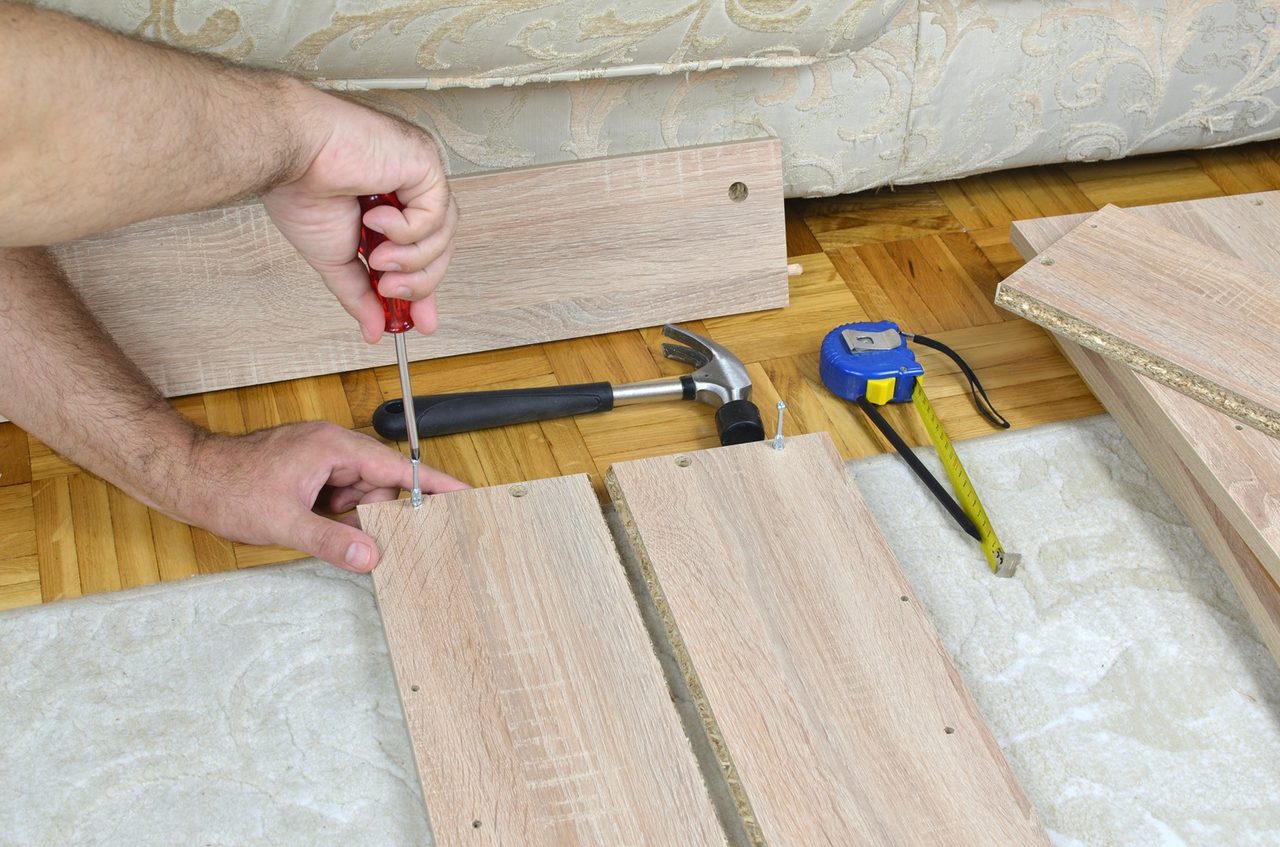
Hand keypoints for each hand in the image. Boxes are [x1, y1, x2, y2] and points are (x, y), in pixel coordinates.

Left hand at [183, 421, 467, 571]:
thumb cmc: (227, 488)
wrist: (186, 477)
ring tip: (340, 535)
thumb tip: (371, 557)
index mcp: (332, 447)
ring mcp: (319, 459)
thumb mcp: (283, 522)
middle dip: (387, 511)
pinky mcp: (308, 473)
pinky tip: (328, 531)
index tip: (463, 494)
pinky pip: (341, 494)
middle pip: (381, 480)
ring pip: (360, 490)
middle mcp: (330, 447)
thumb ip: (331, 540)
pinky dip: (342, 514)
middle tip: (396, 541)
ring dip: (358, 516)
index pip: (397, 464)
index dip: (433, 482)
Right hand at [263, 89, 458, 343]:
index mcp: (389, 206)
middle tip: (388, 290)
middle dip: (418, 281)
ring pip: (443, 235)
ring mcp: (418, 173)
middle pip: (440, 247)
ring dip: (411, 258)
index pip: (423, 252)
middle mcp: (408, 188)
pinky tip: (375, 218)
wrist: (289, 154)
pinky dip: (407, 229)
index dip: (423, 288)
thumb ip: (360, 293)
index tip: (420, 321)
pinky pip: (437, 214)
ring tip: (377, 257)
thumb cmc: (300, 187)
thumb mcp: (336, 258)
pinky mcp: (424, 162)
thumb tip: (373, 330)